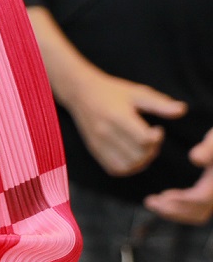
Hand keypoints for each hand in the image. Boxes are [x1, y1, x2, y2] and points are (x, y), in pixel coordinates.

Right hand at [64, 68, 183, 177]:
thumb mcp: (137, 92)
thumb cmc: (113, 92)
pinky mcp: (94, 150)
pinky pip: (115, 169)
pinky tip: (132, 155)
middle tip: (152, 139)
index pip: (143, 140)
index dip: (156, 138)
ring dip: (141, 161)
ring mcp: (98, 143)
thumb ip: (159, 103)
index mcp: (118, 117)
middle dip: (152, 150)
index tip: (157, 129)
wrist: (80, 93)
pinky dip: (128, 167)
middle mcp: (106, 132)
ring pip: (127, 165)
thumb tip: (182, 110)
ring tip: (143, 148)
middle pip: (137, 155)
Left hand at [144, 127, 212, 224]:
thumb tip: (195, 158)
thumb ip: (208, 149)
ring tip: (152, 202)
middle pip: (198, 213)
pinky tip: (164, 197)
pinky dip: (180, 207)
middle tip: (149, 202)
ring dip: (174, 212)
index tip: (163, 196)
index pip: (202, 199)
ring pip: (197, 214)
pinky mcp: (210, 195)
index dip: (182, 201)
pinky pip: (196, 209)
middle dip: (173, 210)